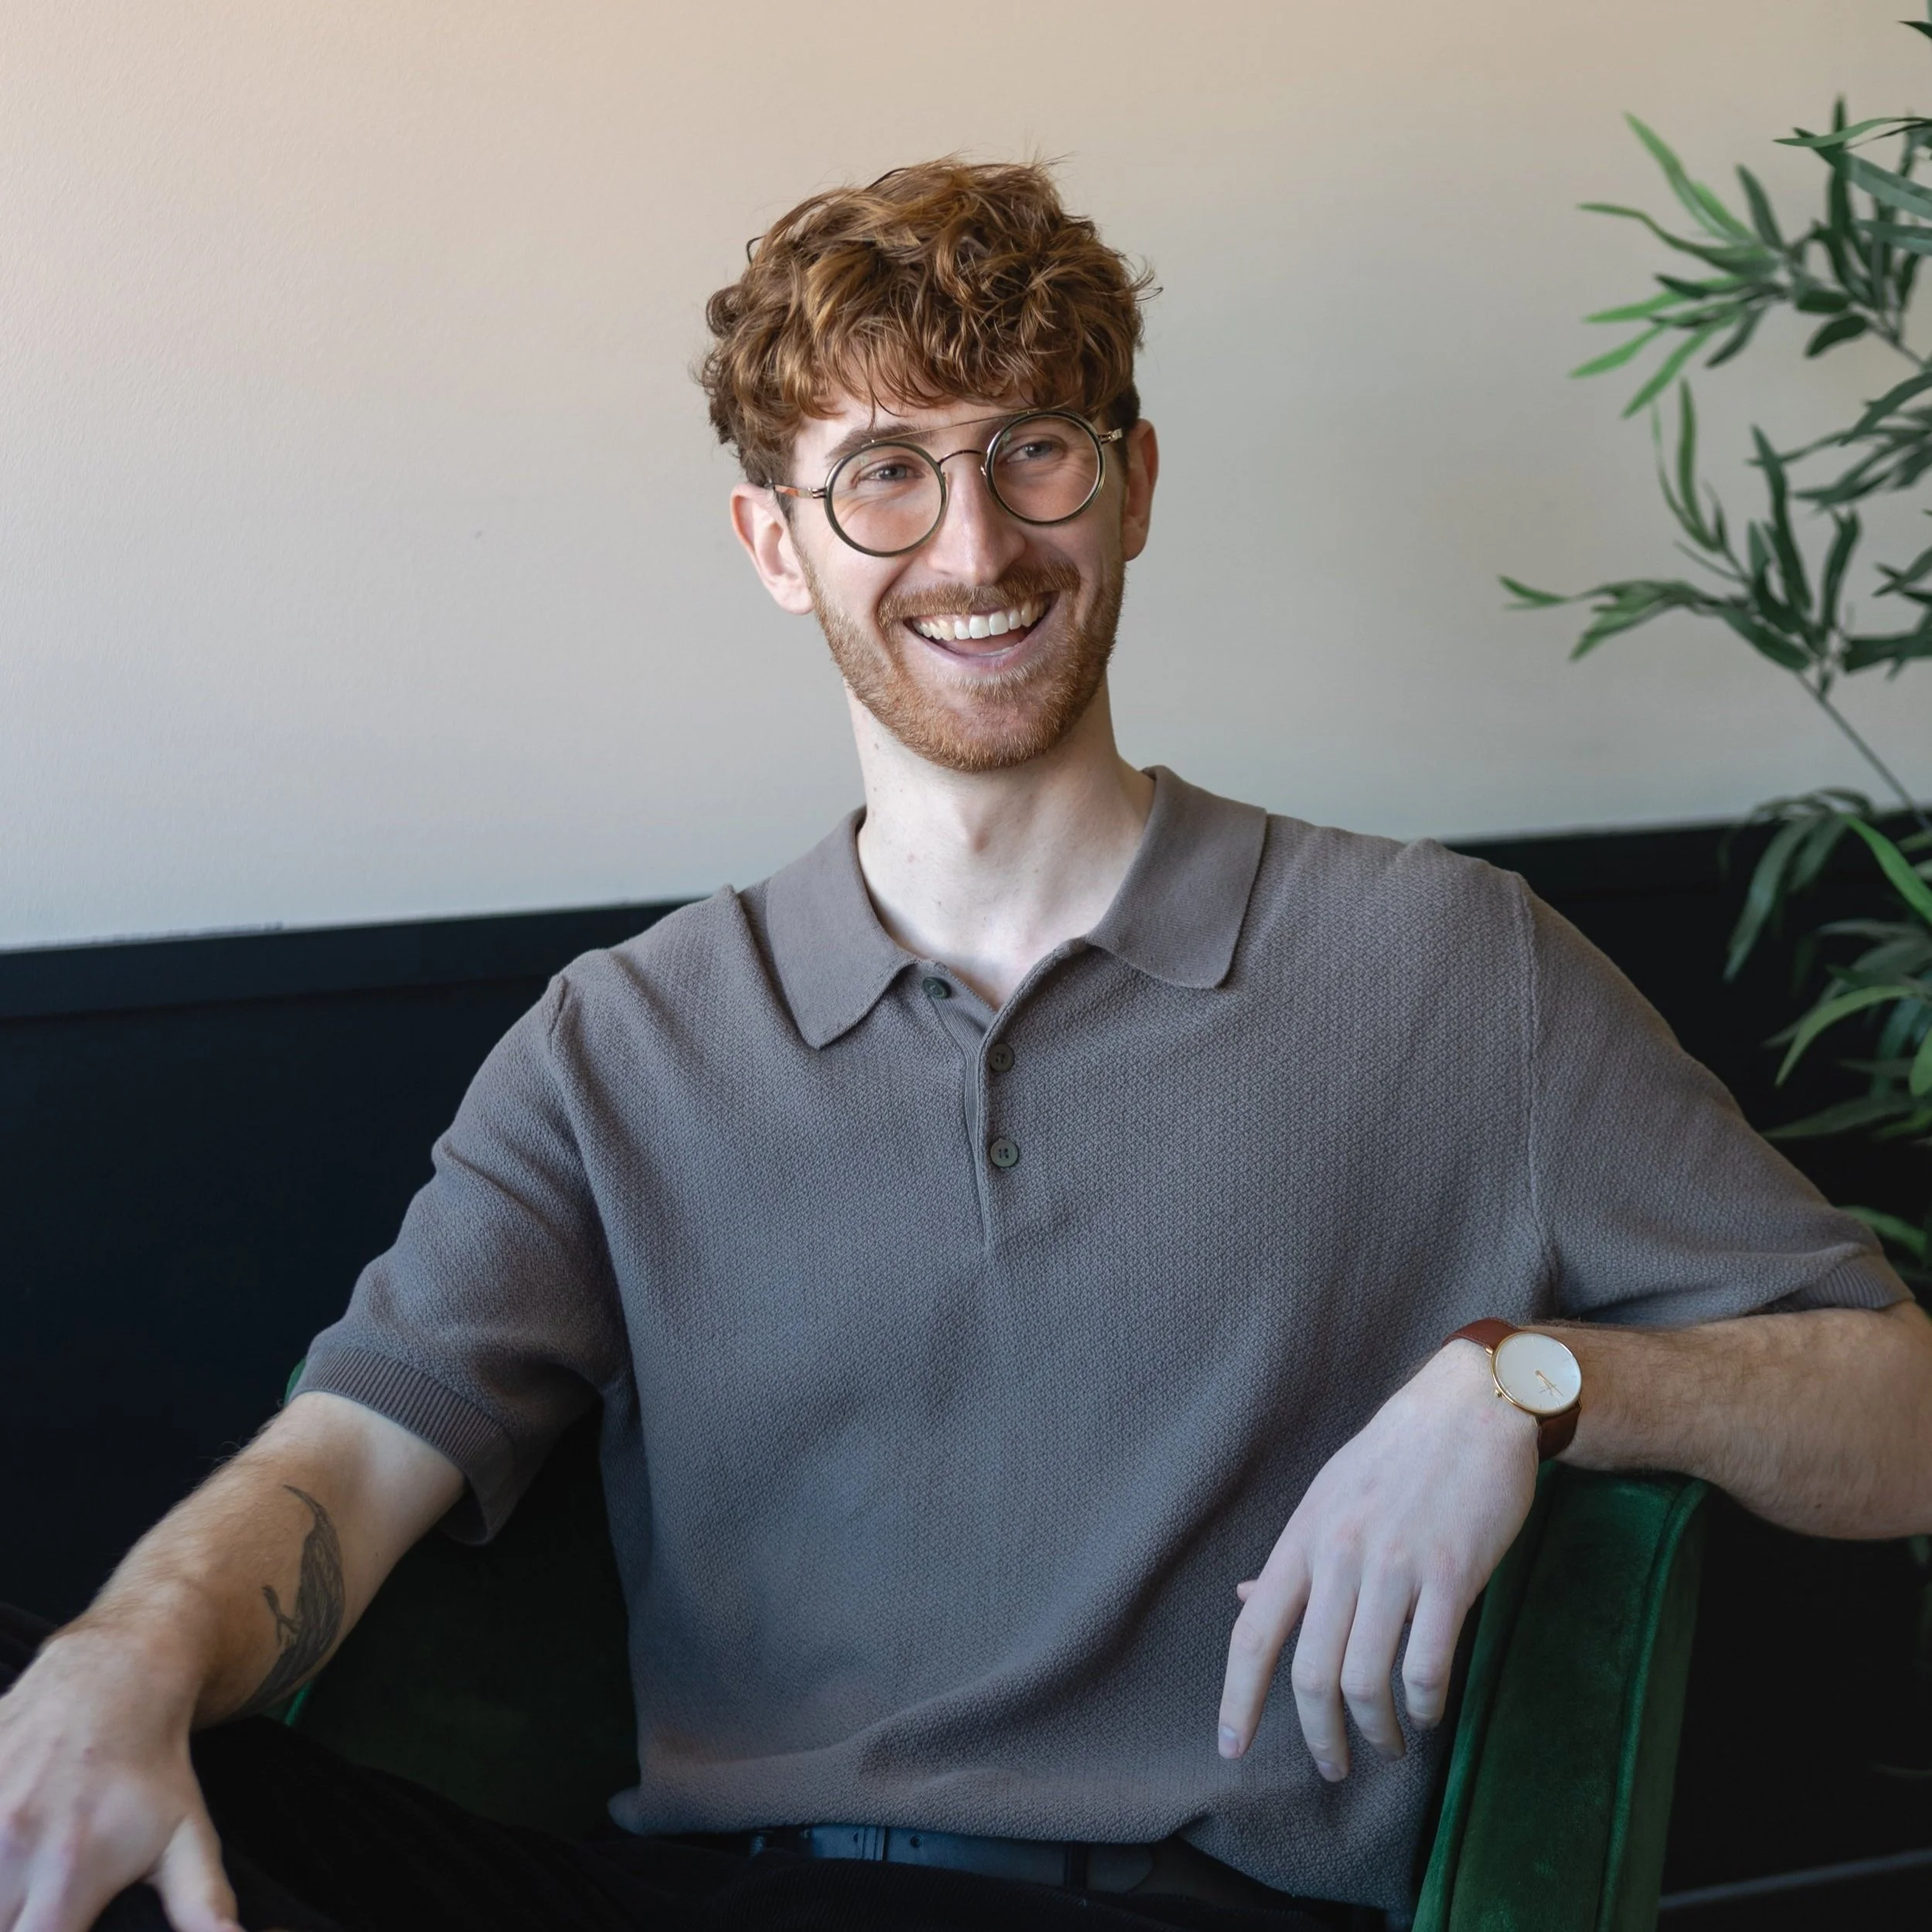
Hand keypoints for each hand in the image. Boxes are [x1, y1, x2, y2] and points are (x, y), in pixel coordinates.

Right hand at [0, 1625, 239, 1931]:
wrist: (115, 1675)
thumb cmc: (152, 1766)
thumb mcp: (186, 1835)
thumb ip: (202, 1904)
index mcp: (68, 1873)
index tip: (54, 1929)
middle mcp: (10, 1846)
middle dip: (12, 1921)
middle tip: (35, 1905)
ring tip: (19, 1890)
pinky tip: (2, 1853)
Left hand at [1217, 1339, 1539, 1779]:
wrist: (1471, 1405)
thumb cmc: (1397, 1454)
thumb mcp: (1328, 1494)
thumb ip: (1294, 1557)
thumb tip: (1245, 1599)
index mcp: (1305, 1536)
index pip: (1254, 1630)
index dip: (1237, 1696)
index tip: (1232, 1746)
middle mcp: (1340, 1554)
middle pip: (1309, 1672)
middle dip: (1319, 1736)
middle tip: (1333, 1768)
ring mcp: (1396, 1565)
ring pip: (1366, 1680)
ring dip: (1376, 1732)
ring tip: (1389, 1747)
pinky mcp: (1452, 1575)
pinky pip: (1426, 1665)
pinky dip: (1424, 1705)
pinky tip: (1428, 1712)